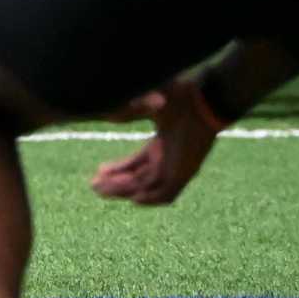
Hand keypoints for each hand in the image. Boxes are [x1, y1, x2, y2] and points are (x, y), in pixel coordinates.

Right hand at [90, 77, 219, 205]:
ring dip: (125, 191)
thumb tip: (109, 114)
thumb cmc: (181, 98)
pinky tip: (134, 199)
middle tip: (94, 186)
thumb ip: (131, 110)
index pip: (136, 164)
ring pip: (147, 188)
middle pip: (138, 179)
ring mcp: (177, 168)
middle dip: (115, 184)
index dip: (117, 169)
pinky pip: (167, 194)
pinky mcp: (185, 173)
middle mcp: (168, 159)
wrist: (204, 101)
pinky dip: (151, 199)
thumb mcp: (150, 104)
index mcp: (162, 146)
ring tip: (101, 190)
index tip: (99, 171)